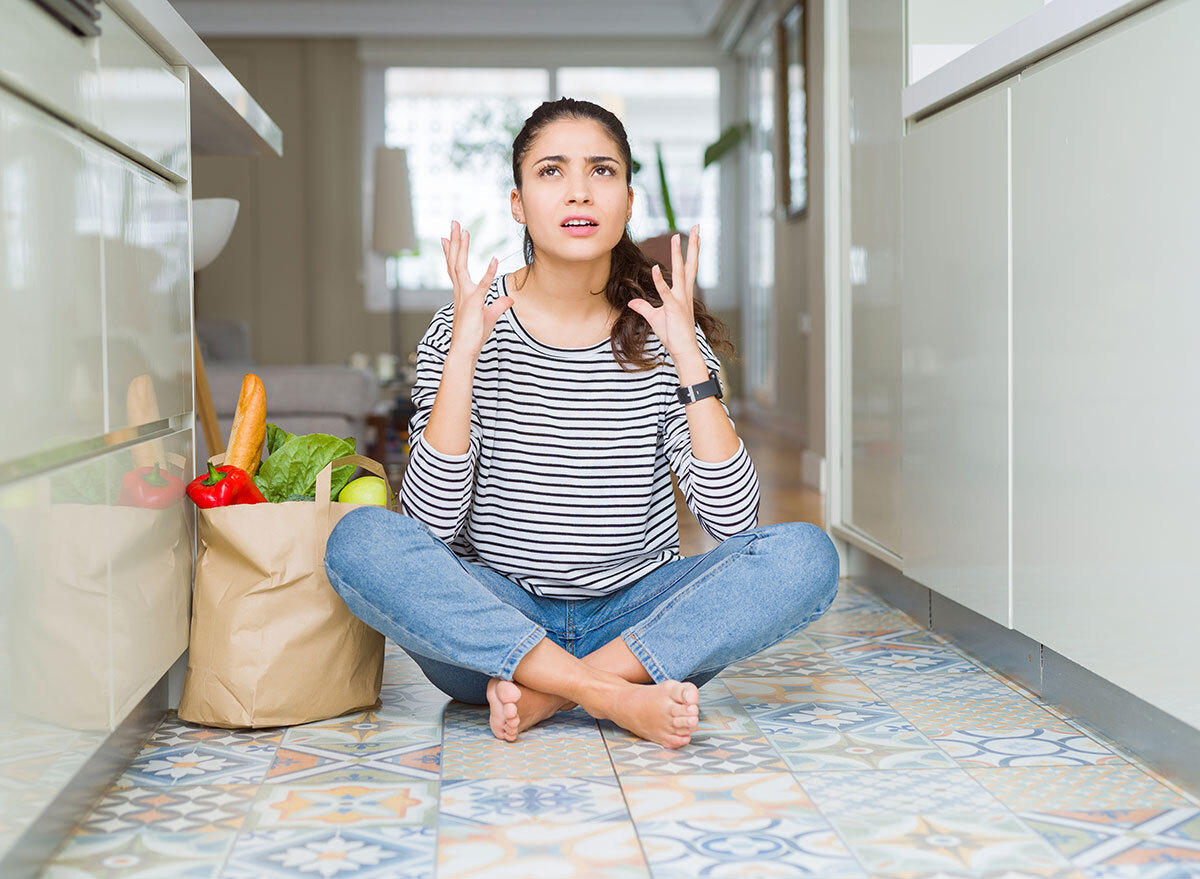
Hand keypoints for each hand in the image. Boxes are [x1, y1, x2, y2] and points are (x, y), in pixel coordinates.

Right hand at [440, 219, 512, 358]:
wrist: (464, 350)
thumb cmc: (474, 336)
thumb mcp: (490, 316)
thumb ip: (499, 305)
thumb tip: (509, 299)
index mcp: (462, 293)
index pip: (454, 268)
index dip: (451, 251)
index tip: (446, 237)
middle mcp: (460, 291)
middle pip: (455, 261)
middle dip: (455, 241)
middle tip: (453, 223)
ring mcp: (466, 296)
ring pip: (460, 267)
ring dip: (462, 248)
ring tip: (464, 231)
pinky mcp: (475, 304)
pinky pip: (482, 285)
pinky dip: (489, 273)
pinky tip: (495, 260)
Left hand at [627, 224, 701, 360]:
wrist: (683, 350)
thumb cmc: (673, 335)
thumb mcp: (655, 318)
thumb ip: (644, 307)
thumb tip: (632, 302)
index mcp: (683, 293)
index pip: (688, 268)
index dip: (689, 252)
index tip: (692, 236)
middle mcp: (685, 293)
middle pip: (691, 264)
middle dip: (693, 245)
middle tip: (697, 227)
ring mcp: (681, 300)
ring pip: (681, 273)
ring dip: (678, 255)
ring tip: (677, 237)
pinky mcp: (674, 308)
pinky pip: (666, 292)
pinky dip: (660, 281)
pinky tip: (656, 268)